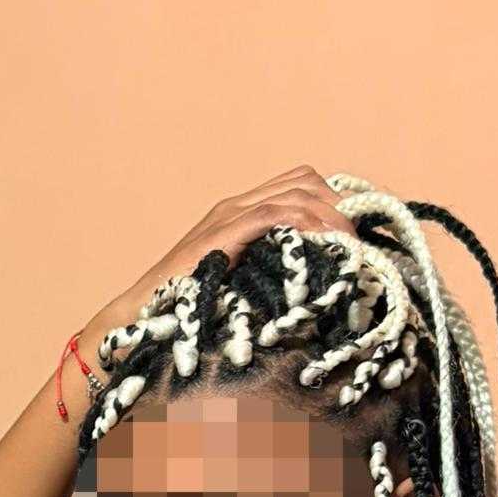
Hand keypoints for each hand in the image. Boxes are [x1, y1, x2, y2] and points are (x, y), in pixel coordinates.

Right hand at [89, 165, 359, 346]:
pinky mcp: (219, 236)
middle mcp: (235, 206)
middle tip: (358, 238)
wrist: (139, 317)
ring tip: (349, 245)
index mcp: (240, 212)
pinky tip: (322, 243)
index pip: (299, 184)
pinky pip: (271, 215)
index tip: (357, 230)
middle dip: (338, 203)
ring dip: (330, 216)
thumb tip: (314, 285)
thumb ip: (268, 271)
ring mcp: (226, 218)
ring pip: (294, 193)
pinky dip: (304, 224)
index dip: (333, 199)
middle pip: (304, 180)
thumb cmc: (187, 309)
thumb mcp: (238, 284)